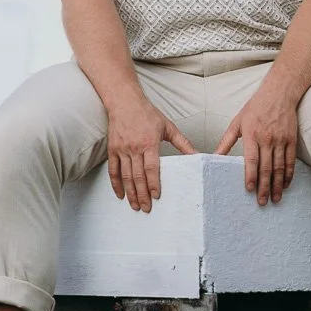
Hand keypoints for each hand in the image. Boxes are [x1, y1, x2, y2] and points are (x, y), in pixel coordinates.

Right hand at [107, 96, 196, 211]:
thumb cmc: (148, 114)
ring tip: (135, 206)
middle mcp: (135, 147)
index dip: (153, 183)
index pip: (152, 168)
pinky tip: (120, 195)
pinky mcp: (113, 149)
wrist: (125, 102)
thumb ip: (183, 143)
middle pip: (138, 176)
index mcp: (150, 142)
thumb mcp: (168, 127)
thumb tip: (198, 155)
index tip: (156, 196)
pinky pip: (113, 170)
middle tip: (146, 208)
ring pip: (126, 176)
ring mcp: (122, 149)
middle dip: (142, 194)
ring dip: (130, 193)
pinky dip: (116, 184)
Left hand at [214, 86, 297, 204]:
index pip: (251, 160)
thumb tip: (214, 156)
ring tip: (276, 198)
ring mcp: (280, 140)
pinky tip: (286, 184)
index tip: (249, 190)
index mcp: (252, 135)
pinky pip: (290, 160)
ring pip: (279, 167)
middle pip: (266, 167)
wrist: (279, 93)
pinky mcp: (291, 140)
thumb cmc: (255, 107)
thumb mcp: (237, 122)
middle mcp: (267, 139)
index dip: (250, 176)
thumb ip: (226, 141)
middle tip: (263, 202)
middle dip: (264, 187)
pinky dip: (289, 174)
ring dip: (278, 184)